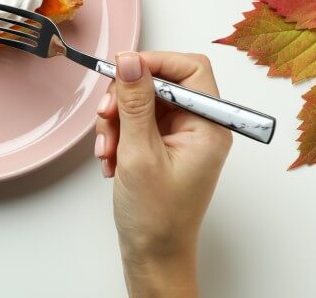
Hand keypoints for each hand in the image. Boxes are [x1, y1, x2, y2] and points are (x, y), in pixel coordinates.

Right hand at [95, 51, 232, 297]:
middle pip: (160, 83)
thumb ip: (134, 103)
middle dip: (127, 99)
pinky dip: (118, 135)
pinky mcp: (163, 145)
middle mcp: (199, 126)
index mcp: (208, 126)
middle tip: (107, 119)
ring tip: (109, 152)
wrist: (153, 255)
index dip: (156, 63)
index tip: (123, 71)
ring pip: (142, 102)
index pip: (190, 69)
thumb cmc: (157, 217)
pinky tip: (112, 160)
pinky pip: (136, 122)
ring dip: (117, 122)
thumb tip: (129, 60)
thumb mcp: (140, 154)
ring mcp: (181, 136)